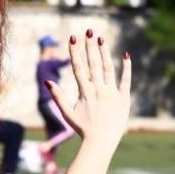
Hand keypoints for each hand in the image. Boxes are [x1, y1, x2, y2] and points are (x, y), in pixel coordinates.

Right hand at [48, 30, 131, 149]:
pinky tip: (126, 55)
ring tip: (101, 39)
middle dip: (90, 46)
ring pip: (108, 68)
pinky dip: (126, 68)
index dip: (75, 51)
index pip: (79, 67)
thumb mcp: (68, 113)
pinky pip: (126, 80)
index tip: (73, 37)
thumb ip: (58, 97)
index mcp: (85, 92)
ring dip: (104, 52)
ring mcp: (112, 93)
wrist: (101, 142)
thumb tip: (47, 81)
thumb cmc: (83, 129)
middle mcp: (98, 90)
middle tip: (89, 30)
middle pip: (93, 63)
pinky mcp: (123, 99)